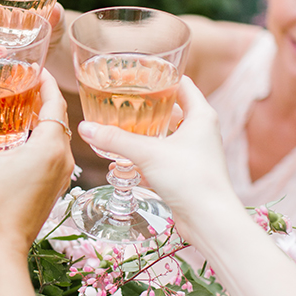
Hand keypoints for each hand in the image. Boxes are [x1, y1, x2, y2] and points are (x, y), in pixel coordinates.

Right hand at [0, 70, 74, 254]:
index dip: (45, 82)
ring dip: (43, 119)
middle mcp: (62, 159)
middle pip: (58, 117)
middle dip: (42, 98)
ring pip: (58, 136)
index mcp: (47, 148)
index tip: (33, 68)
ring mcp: (62, 175)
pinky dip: (42, 139)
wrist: (2, 249)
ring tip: (19, 106)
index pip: (55, 102)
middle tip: (20, 83)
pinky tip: (20, 138)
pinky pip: (55, 153)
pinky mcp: (55, 187)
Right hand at [78, 77, 237, 242]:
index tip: (136, 75)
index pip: (181, 83)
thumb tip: (85, 128)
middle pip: (172, 109)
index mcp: (201, 115)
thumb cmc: (190, 179)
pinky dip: (145, 158)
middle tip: (121, 101)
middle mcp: (200, 131)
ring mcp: (194, 154)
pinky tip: (123, 163)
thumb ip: (115, 139)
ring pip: (166, 136)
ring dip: (144, 134)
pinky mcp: (187, 174)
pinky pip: (163, 159)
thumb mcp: (147, 153)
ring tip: (118, 129)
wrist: (210, 221)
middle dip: (147, 107)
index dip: (160, 76)